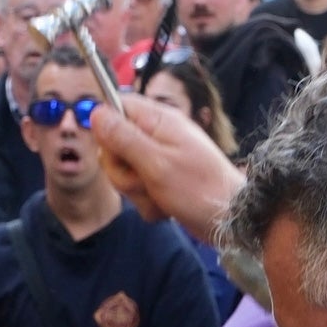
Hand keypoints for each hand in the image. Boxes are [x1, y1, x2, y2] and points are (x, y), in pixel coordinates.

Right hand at [89, 89, 242, 241]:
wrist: (230, 220)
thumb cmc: (198, 188)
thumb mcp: (155, 163)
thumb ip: (124, 138)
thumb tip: (96, 111)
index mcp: (159, 121)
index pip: (118, 106)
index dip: (107, 128)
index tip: (112, 150)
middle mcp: (158, 136)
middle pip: (115, 144)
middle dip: (123, 170)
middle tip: (143, 179)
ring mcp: (160, 159)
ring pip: (126, 171)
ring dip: (137, 191)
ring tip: (159, 196)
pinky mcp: (162, 181)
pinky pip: (139, 189)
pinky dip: (148, 202)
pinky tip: (166, 207)